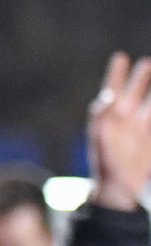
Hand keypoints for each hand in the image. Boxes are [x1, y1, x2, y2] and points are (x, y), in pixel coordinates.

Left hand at [88, 52, 150, 210]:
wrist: (120, 187)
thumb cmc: (106, 164)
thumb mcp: (100, 139)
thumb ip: (101, 118)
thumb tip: (104, 98)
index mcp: (111, 117)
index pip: (112, 89)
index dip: (116, 73)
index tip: (120, 57)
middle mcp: (127, 120)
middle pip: (135, 92)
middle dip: (141, 78)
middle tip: (147, 62)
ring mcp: (142, 129)